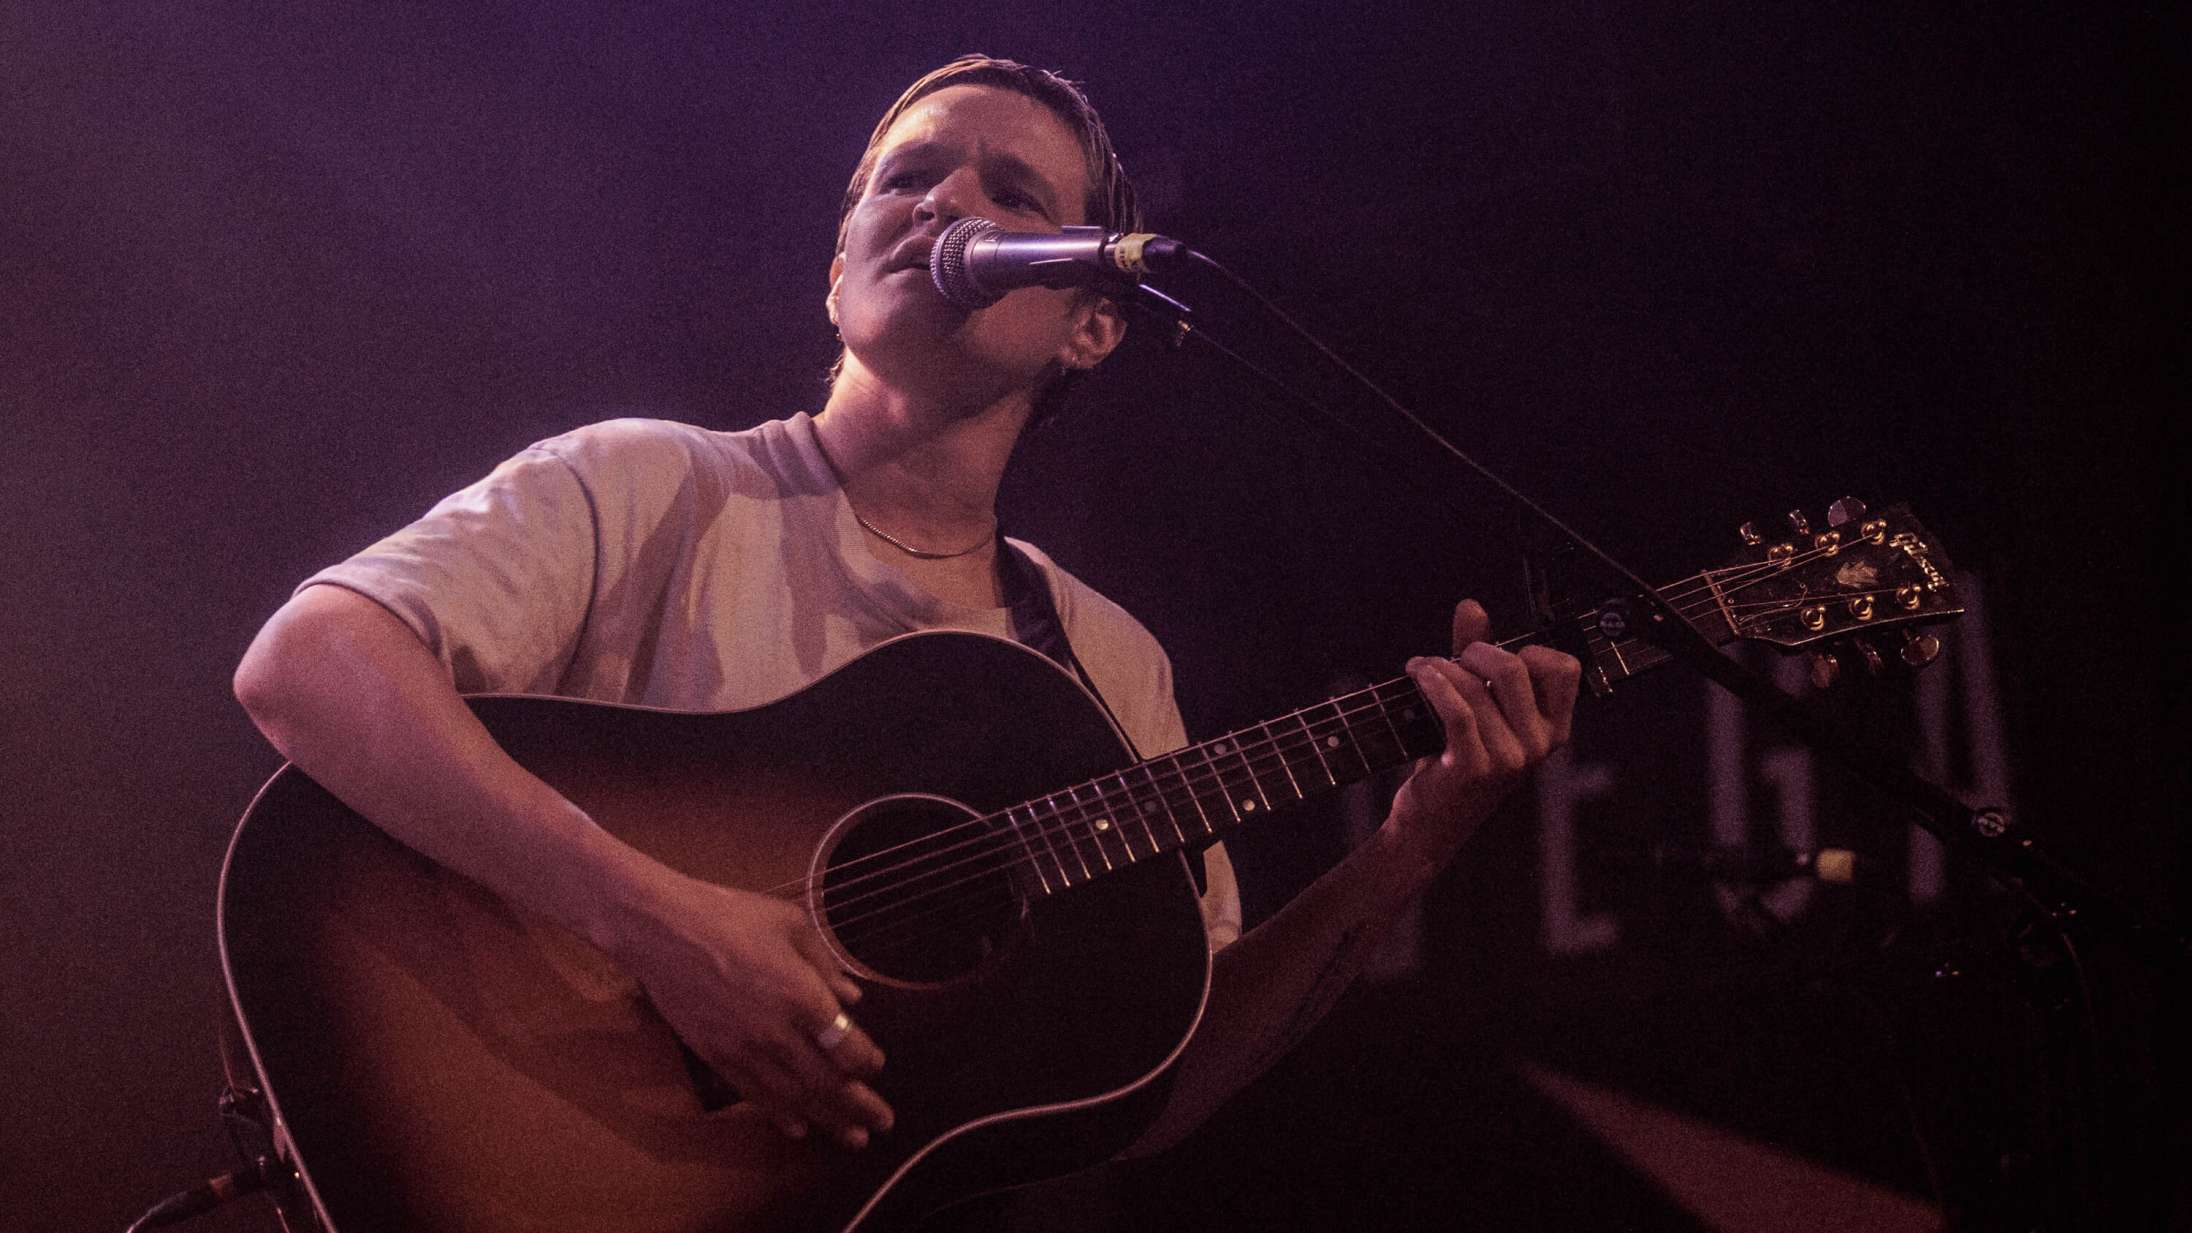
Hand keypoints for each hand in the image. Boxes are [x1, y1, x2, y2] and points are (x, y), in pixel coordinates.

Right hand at [600, 867, 893, 1148]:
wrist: (661, 931)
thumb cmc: (730, 916)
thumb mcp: (791, 923)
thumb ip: (826, 965)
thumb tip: (853, 997)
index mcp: (801, 995)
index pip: (846, 1046)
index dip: (867, 1062)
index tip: (877, 1065)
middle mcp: (776, 1031)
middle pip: (826, 1082)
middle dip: (859, 1107)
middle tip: (882, 1125)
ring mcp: (743, 1049)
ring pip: (793, 1097)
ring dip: (827, 1121)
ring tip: (853, 1139)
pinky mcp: (715, 1056)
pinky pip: (753, 1095)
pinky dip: (780, 1115)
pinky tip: (798, 1128)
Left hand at [1389, 599, 1580, 861]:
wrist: (1431, 823)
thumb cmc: (1456, 758)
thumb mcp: (1476, 705)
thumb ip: (1477, 655)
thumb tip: (1472, 606)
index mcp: (1553, 728)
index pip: (1565, 669)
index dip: (1530, 651)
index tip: (1497, 655)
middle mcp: (1539, 744)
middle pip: (1514, 668)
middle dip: (1475, 651)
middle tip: (1451, 659)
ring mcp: (1510, 759)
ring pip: (1475, 687)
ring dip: (1441, 668)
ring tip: (1422, 669)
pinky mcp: (1475, 767)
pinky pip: (1456, 709)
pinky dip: (1433, 682)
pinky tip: (1417, 673)